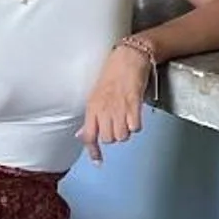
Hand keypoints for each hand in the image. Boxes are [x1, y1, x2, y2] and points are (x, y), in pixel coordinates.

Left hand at [77, 41, 154, 162]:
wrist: (129, 57)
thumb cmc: (113, 74)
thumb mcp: (96, 95)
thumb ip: (91, 118)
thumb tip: (82, 135)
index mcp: (92, 107)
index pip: (89, 136)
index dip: (93, 151)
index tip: (98, 161)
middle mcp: (103, 109)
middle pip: (108, 139)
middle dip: (115, 135)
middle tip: (119, 124)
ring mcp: (118, 107)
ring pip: (122, 136)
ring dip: (127, 131)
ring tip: (128, 118)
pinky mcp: (133, 104)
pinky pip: (135, 127)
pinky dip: (137, 125)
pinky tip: (136, 115)